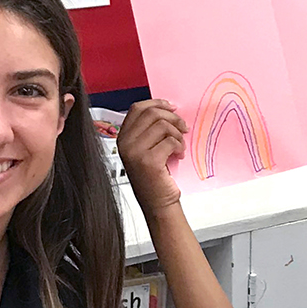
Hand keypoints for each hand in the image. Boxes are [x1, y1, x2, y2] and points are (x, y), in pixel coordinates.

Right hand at [117, 99, 186, 214]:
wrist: (158, 203)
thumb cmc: (155, 177)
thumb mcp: (146, 149)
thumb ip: (150, 130)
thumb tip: (168, 110)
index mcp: (123, 137)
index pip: (138, 108)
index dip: (157, 104)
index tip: (172, 107)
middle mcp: (125, 143)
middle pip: (152, 113)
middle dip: (173, 118)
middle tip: (183, 128)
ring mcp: (135, 152)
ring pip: (163, 125)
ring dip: (177, 135)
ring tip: (180, 146)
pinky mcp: (148, 161)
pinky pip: (170, 141)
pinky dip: (179, 146)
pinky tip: (179, 155)